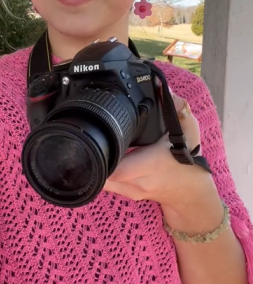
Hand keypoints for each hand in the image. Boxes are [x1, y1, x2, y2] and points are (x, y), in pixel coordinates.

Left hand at [103, 90, 210, 208]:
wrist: (191, 190)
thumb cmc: (190, 158)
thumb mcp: (189, 129)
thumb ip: (177, 107)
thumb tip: (163, 88)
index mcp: (152, 164)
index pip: (119, 168)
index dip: (104, 156)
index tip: (98, 138)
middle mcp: (140, 181)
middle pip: (104, 175)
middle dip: (94, 157)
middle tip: (91, 138)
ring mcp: (133, 191)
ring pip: (103, 182)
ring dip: (95, 165)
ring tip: (94, 145)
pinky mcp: (129, 195)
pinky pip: (107, 185)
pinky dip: (101, 172)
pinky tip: (101, 156)